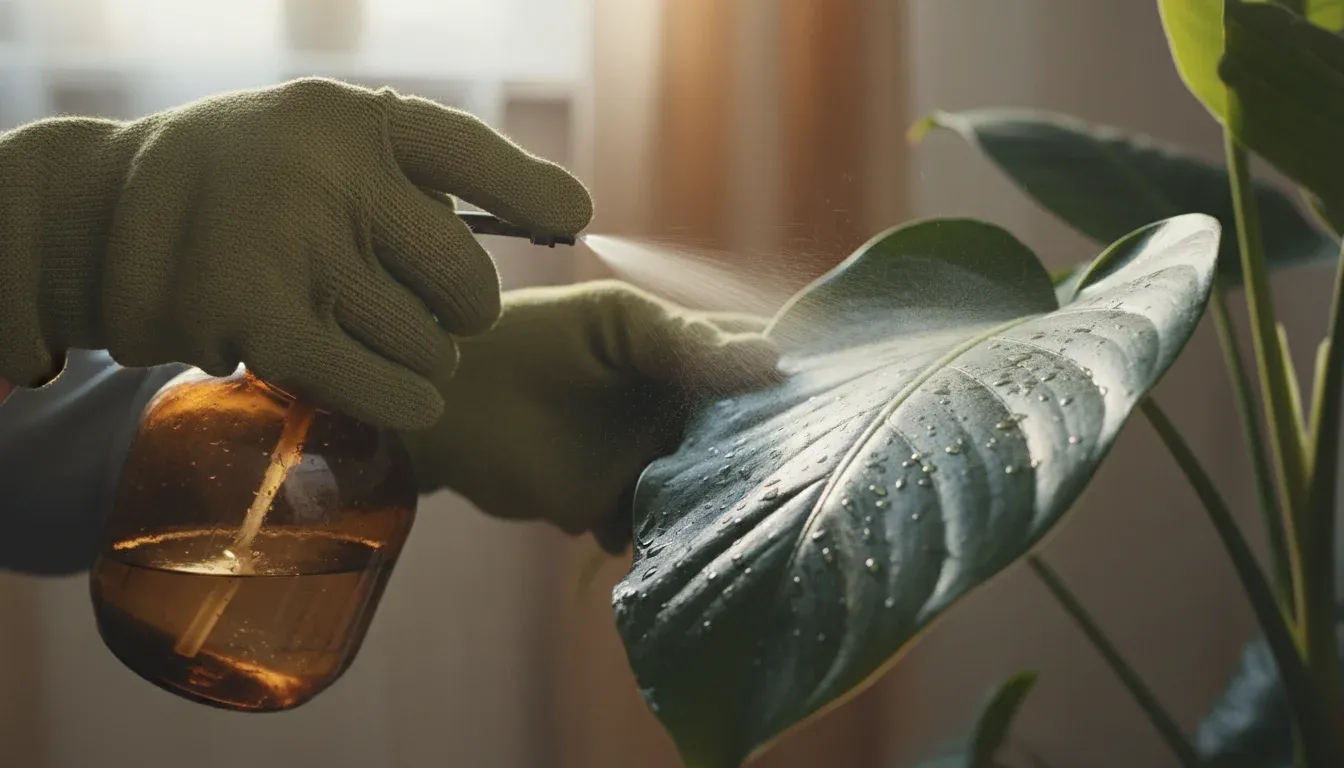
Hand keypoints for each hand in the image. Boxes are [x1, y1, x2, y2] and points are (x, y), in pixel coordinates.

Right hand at [0, 77, 590, 429]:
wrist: (114, 218)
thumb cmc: (257, 183)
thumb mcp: (330, 140)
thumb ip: (430, 171)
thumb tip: (573, 212)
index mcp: (352, 121)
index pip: (468, 155)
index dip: (529, 191)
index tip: (574, 217)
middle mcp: (327, 174)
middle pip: (466, 279)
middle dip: (465, 307)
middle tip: (437, 306)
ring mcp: (293, 251)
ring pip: (430, 344)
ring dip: (426, 356)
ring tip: (384, 336)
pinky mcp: (261, 327)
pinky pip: (384, 387)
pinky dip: (408, 399)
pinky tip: (410, 392)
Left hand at [399, 281, 780, 551]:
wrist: (445, 403)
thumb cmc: (529, 340)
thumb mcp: (614, 323)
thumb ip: (686, 342)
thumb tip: (771, 359)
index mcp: (683, 351)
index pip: (757, 357)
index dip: (795, 372)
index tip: (835, 392)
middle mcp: (675, 409)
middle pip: (744, 432)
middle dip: (769, 446)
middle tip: (803, 458)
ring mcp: (648, 462)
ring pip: (708, 487)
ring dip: (723, 497)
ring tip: (745, 499)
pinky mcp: (613, 510)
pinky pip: (660, 529)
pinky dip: (670, 533)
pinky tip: (677, 529)